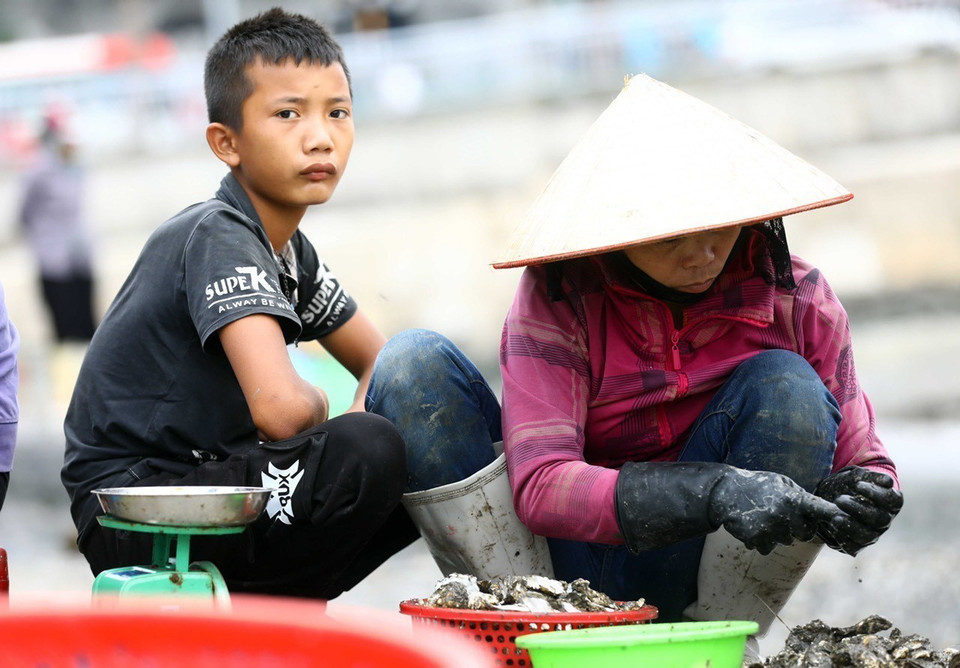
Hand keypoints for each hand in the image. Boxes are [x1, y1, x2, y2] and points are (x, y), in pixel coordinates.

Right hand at [709, 468, 839, 554]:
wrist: (724, 491)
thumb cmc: (757, 485)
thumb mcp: (781, 482)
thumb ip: (801, 497)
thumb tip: (822, 510)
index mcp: (793, 498)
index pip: (820, 509)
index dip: (834, 515)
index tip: (845, 519)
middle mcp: (785, 515)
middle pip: (805, 533)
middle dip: (797, 526)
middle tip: (780, 513)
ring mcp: (771, 529)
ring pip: (786, 541)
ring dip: (777, 533)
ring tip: (762, 516)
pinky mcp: (758, 540)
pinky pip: (768, 548)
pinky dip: (762, 540)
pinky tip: (753, 525)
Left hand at [814, 466, 902, 555]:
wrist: (830, 496)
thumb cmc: (848, 485)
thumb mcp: (857, 476)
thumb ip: (871, 476)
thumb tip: (888, 482)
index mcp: (889, 503)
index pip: (894, 501)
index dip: (877, 494)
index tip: (857, 485)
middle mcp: (883, 520)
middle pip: (880, 519)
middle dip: (859, 509)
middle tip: (839, 500)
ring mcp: (871, 533)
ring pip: (868, 536)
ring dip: (850, 526)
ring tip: (834, 517)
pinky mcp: (857, 544)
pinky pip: (853, 547)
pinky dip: (843, 539)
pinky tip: (832, 527)